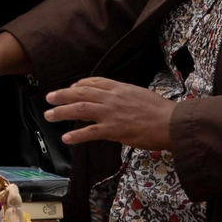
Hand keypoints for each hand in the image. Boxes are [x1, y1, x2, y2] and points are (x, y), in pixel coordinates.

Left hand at [44, 77, 174, 149]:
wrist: (173, 122)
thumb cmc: (161, 111)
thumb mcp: (140, 95)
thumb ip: (124, 96)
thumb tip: (116, 99)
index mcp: (120, 88)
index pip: (94, 82)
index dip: (79, 85)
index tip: (70, 88)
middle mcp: (112, 98)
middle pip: (81, 93)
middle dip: (63, 95)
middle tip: (49, 98)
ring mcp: (112, 113)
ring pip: (81, 109)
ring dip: (62, 111)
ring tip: (49, 115)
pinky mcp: (114, 130)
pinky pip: (91, 132)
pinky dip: (77, 135)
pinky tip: (67, 138)